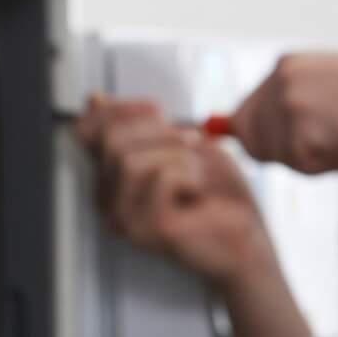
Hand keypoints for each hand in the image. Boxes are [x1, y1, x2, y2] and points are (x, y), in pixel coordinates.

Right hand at [76, 95, 273, 283]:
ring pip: (130, 160)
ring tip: (197, 173)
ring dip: (176, 155)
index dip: (125, 110)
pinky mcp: (147, 229)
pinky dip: (189, 174)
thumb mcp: (178, 144)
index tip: (160, 113)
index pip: (90, 130)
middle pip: (112, 141)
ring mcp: (124, 218)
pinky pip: (161, 178)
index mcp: (111, 178)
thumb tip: (94, 98)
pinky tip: (198, 191)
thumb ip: (138, 124)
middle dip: (159, 133)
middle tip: (192, 146)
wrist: (247, 238)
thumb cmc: (218, 194)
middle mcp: (108, 201)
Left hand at [228, 54, 337, 175]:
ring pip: (273, 155)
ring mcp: (290, 99)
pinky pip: (298, 165)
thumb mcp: (323, 94)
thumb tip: (225, 129)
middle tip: (323, 148)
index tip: (303, 139)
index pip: (245, 114)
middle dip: (282, 154)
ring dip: (306, 163)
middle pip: (250, 138)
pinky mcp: (303, 125)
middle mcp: (281, 76)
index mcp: (285, 64)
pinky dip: (322, 168)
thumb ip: (280, 108)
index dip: (270, 139)